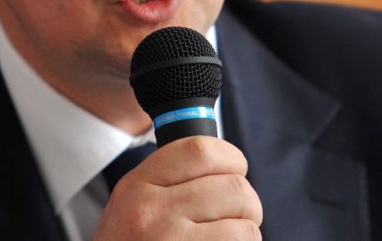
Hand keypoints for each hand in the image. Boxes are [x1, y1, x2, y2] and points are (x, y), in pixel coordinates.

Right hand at [94, 136, 262, 239]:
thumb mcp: (134, 204)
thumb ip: (170, 180)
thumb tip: (226, 166)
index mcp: (137, 186)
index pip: (200, 150)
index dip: (231, 158)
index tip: (235, 170)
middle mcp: (151, 212)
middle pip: (233, 187)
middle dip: (247, 203)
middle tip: (238, 215)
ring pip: (245, 223)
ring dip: (247, 232)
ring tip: (228, 238)